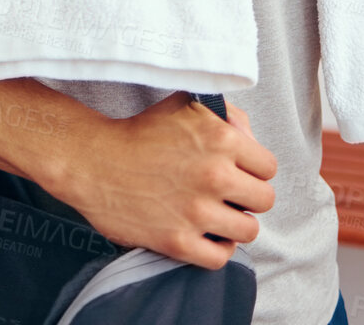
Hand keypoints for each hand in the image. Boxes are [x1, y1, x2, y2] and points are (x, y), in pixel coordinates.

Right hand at [47, 91, 276, 270]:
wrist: (94, 161)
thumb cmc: (141, 131)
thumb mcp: (187, 106)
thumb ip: (227, 116)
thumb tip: (250, 138)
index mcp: (221, 139)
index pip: (269, 167)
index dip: (254, 169)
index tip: (238, 172)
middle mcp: (214, 175)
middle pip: (265, 200)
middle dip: (248, 196)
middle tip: (228, 194)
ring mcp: (197, 211)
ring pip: (249, 230)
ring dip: (235, 223)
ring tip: (217, 215)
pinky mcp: (178, 241)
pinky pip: (220, 257)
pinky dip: (217, 248)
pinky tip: (205, 234)